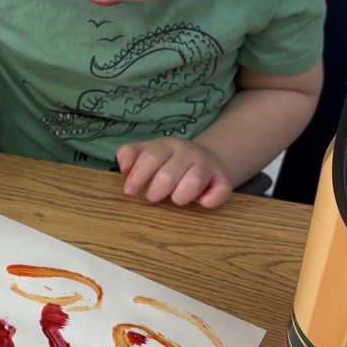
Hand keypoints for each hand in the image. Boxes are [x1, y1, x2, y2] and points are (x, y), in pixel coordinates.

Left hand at [116, 137, 232, 207]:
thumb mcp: (148, 152)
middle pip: (168, 175)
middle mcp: (189, 153)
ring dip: (180, 197)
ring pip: (192, 183)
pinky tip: (200, 201)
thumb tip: (124, 168)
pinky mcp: (223, 181)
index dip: (138, 175)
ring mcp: (207, 166)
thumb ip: (129, 154)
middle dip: (156, 191)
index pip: (151, 157)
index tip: (129, 191)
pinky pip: (219, 193)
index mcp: (168, 145)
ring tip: (176, 197)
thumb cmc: (169, 161)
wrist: (208, 159)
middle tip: (154, 196)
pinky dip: (208, 201)